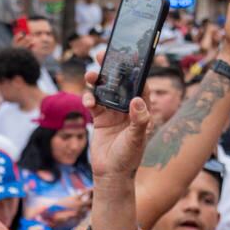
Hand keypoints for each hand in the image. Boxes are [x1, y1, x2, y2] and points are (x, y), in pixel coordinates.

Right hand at [80, 67, 153, 185]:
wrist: (111, 174)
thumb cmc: (128, 158)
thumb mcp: (136, 139)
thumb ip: (138, 120)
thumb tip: (136, 100)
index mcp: (141, 110)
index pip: (140, 85)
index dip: (135, 70)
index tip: (129, 56)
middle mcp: (128, 109)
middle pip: (120, 83)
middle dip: (112, 69)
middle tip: (103, 54)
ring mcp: (113, 113)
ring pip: (105, 90)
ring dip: (97, 81)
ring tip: (91, 75)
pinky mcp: (99, 119)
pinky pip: (94, 103)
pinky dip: (89, 99)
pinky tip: (88, 101)